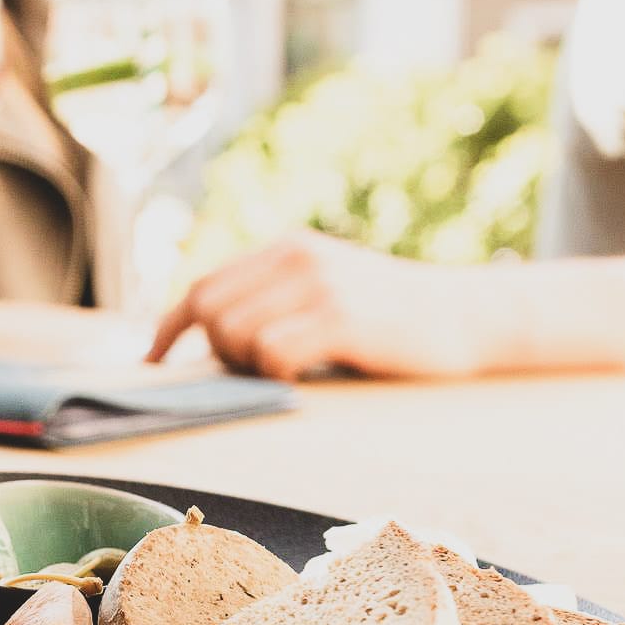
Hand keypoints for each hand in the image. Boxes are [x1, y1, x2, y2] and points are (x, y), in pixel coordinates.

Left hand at [147, 232, 493, 379]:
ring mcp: (319, 284)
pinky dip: (278, 375)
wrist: (472, 316)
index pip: (203, 286)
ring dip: (250, 366)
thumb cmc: (393, 320)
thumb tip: (206, 342)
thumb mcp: (328, 291)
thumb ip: (275, 302)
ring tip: (294, 369)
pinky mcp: (341, 316)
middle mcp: (297, 258)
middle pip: (208, 310)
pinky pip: (271, 353)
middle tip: (259, 371)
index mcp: (288, 249)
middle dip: (218, 352)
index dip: (170, 329)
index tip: (152, 362)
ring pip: (234, 334)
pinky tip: (310, 375)